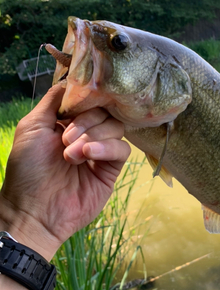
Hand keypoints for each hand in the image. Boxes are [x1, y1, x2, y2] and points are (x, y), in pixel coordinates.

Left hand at [0, 84, 130, 260]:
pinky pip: (122, 149)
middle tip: (65, 139)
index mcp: (68, 121)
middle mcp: (86, 133)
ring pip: (115, 127)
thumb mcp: (32, 126)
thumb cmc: (27, 169)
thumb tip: (72, 80)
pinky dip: (106, 148)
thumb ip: (54, 100)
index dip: (85, 100)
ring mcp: (100, 152)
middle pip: (105, 111)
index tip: (75, 107)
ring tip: (71, 154)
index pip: (90, 99)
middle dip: (85, 122)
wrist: (34, 210)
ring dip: (93, 135)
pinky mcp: (112, 169)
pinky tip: (88, 156)